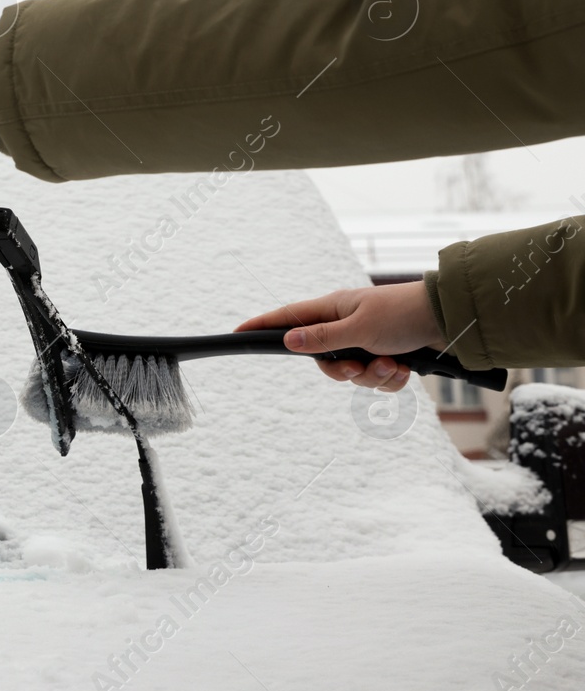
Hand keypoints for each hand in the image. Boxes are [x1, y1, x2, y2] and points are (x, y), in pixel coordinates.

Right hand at [234, 281, 446, 390]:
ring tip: (393, 365)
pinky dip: (390, 380)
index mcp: (333, 310)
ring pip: (352, 374)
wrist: (453, 321)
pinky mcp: (388, 355)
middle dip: (342, 371)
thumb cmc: (404, 314)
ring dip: (373, 377)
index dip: (262, 326)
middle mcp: (346, 326)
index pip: (287, 318)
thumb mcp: (359, 328)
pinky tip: (405, 369)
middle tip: (360, 367)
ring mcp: (367, 342)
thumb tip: (288, 341)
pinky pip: (376, 380)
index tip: (237, 333)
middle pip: (322, 359)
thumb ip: (323, 338)